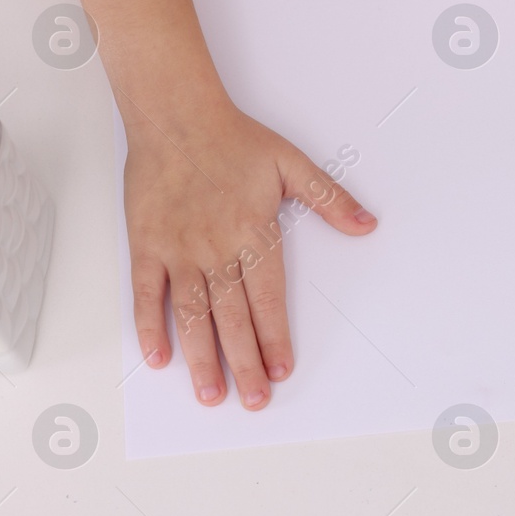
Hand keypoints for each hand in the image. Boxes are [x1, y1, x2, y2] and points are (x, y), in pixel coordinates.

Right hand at [124, 99, 376, 408]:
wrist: (176, 115)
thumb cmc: (233, 139)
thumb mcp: (292, 164)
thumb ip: (330, 200)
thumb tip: (367, 224)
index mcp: (253, 233)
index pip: (267, 298)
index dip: (275, 337)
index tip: (281, 370)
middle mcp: (215, 248)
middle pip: (231, 317)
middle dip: (243, 363)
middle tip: (253, 400)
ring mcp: (178, 250)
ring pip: (190, 315)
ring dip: (201, 357)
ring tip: (211, 394)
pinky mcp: (146, 245)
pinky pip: (146, 293)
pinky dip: (150, 326)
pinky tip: (158, 358)